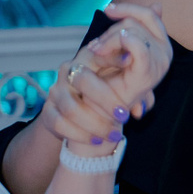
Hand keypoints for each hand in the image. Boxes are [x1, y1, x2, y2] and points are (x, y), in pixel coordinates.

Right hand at [41, 3, 173, 155]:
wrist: (77, 114)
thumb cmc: (106, 94)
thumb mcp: (121, 87)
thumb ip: (136, 91)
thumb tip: (144, 108)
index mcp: (89, 58)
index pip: (98, 52)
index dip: (114, 58)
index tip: (131, 64)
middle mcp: (69, 71)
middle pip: (83, 81)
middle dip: (106, 99)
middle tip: (124, 116)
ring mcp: (55, 92)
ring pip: (71, 107)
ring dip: (95, 123)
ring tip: (114, 135)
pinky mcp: (48, 113)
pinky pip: (59, 124)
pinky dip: (79, 135)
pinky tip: (96, 141)